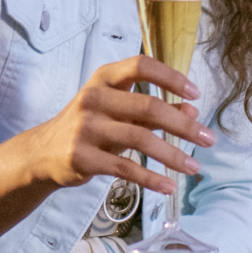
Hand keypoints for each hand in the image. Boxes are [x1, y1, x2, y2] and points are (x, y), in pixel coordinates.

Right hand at [20, 56, 214, 197]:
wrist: (43, 152)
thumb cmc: (89, 126)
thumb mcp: (118, 111)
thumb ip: (152, 109)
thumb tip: (193, 111)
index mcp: (103, 79)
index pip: (140, 66)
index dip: (170, 77)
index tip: (196, 94)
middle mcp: (93, 98)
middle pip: (147, 107)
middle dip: (183, 125)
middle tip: (208, 139)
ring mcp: (85, 128)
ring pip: (140, 139)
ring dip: (173, 155)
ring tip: (195, 167)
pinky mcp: (82, 157)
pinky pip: (125, 168)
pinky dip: (151, 178)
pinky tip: (169, 186)